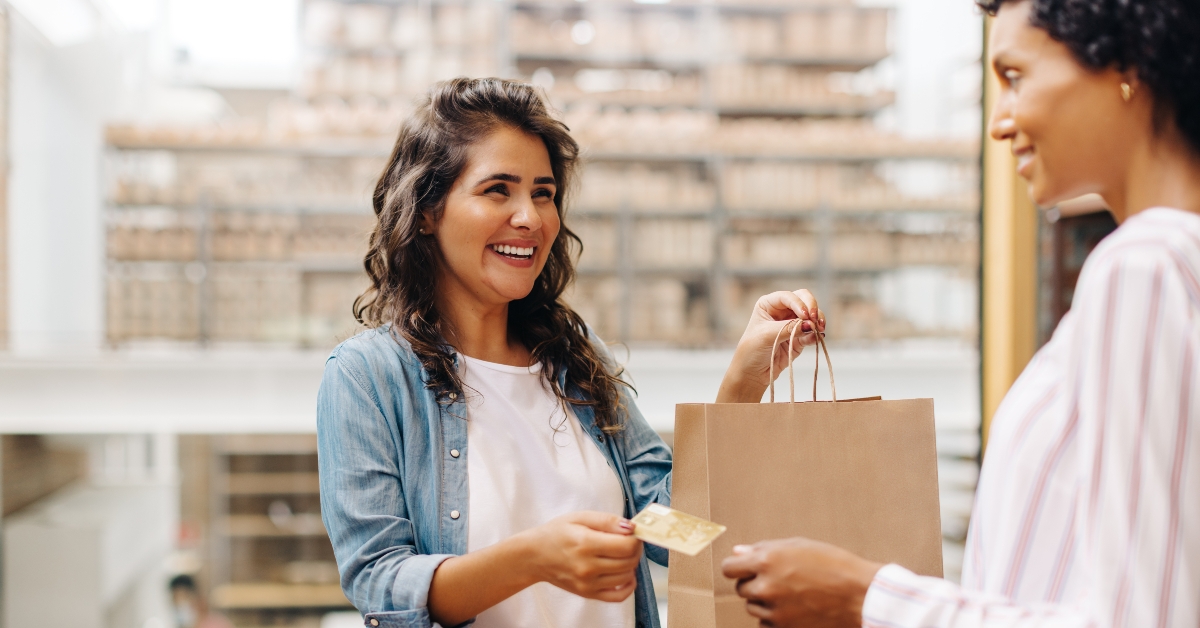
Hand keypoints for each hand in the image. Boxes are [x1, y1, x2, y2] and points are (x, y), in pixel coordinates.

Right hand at [526, 511, 642, 601]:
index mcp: (586, 544)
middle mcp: (588, 567)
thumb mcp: (580, 517)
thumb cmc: (556, 533)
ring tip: (622, 554)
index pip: (627, 546)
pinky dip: (628, 586)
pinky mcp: (588, 594)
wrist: (534, 556)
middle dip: (636, 549)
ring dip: (631, 564)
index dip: (636, 538)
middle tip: (629, 541)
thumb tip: (631, 527)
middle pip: (629, 561)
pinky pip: (618, 596)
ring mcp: (588, 584)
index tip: (633, 532)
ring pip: (627, 577)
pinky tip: (625, 574)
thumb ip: (607, 521)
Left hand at [717, 290, 825, 402]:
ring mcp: (792, 324)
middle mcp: (782, 311)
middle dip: (812, 307)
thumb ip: (788, 328)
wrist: (752, 373)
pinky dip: (817, 334)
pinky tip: (818, 338)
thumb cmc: (751, 351)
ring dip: (818, 320)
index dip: (799, 303)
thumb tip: (810, 325)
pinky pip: (812, 333)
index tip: (805, 315)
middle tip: (815, 319)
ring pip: (811, 315)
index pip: (788, 296)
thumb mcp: (766, 336)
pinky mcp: (800, 338)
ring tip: (819, 329)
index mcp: (769, 304)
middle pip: (804, 299)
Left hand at [720, 538, 881, 627]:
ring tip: (791, 594)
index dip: (737, 567)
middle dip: (754, 584)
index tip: (744, 568)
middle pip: (741, 589)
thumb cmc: (833, 565)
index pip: (729, 568)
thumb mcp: (798, 546)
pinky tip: (793, 609)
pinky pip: (765, 624)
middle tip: (778, 580)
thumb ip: (764, 549)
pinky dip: (774, 619)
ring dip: (764, 602)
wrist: (860, 596)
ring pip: (753, 608)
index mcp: (767, 561)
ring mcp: (775, 611)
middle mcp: (766, 587)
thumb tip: (738, 552)